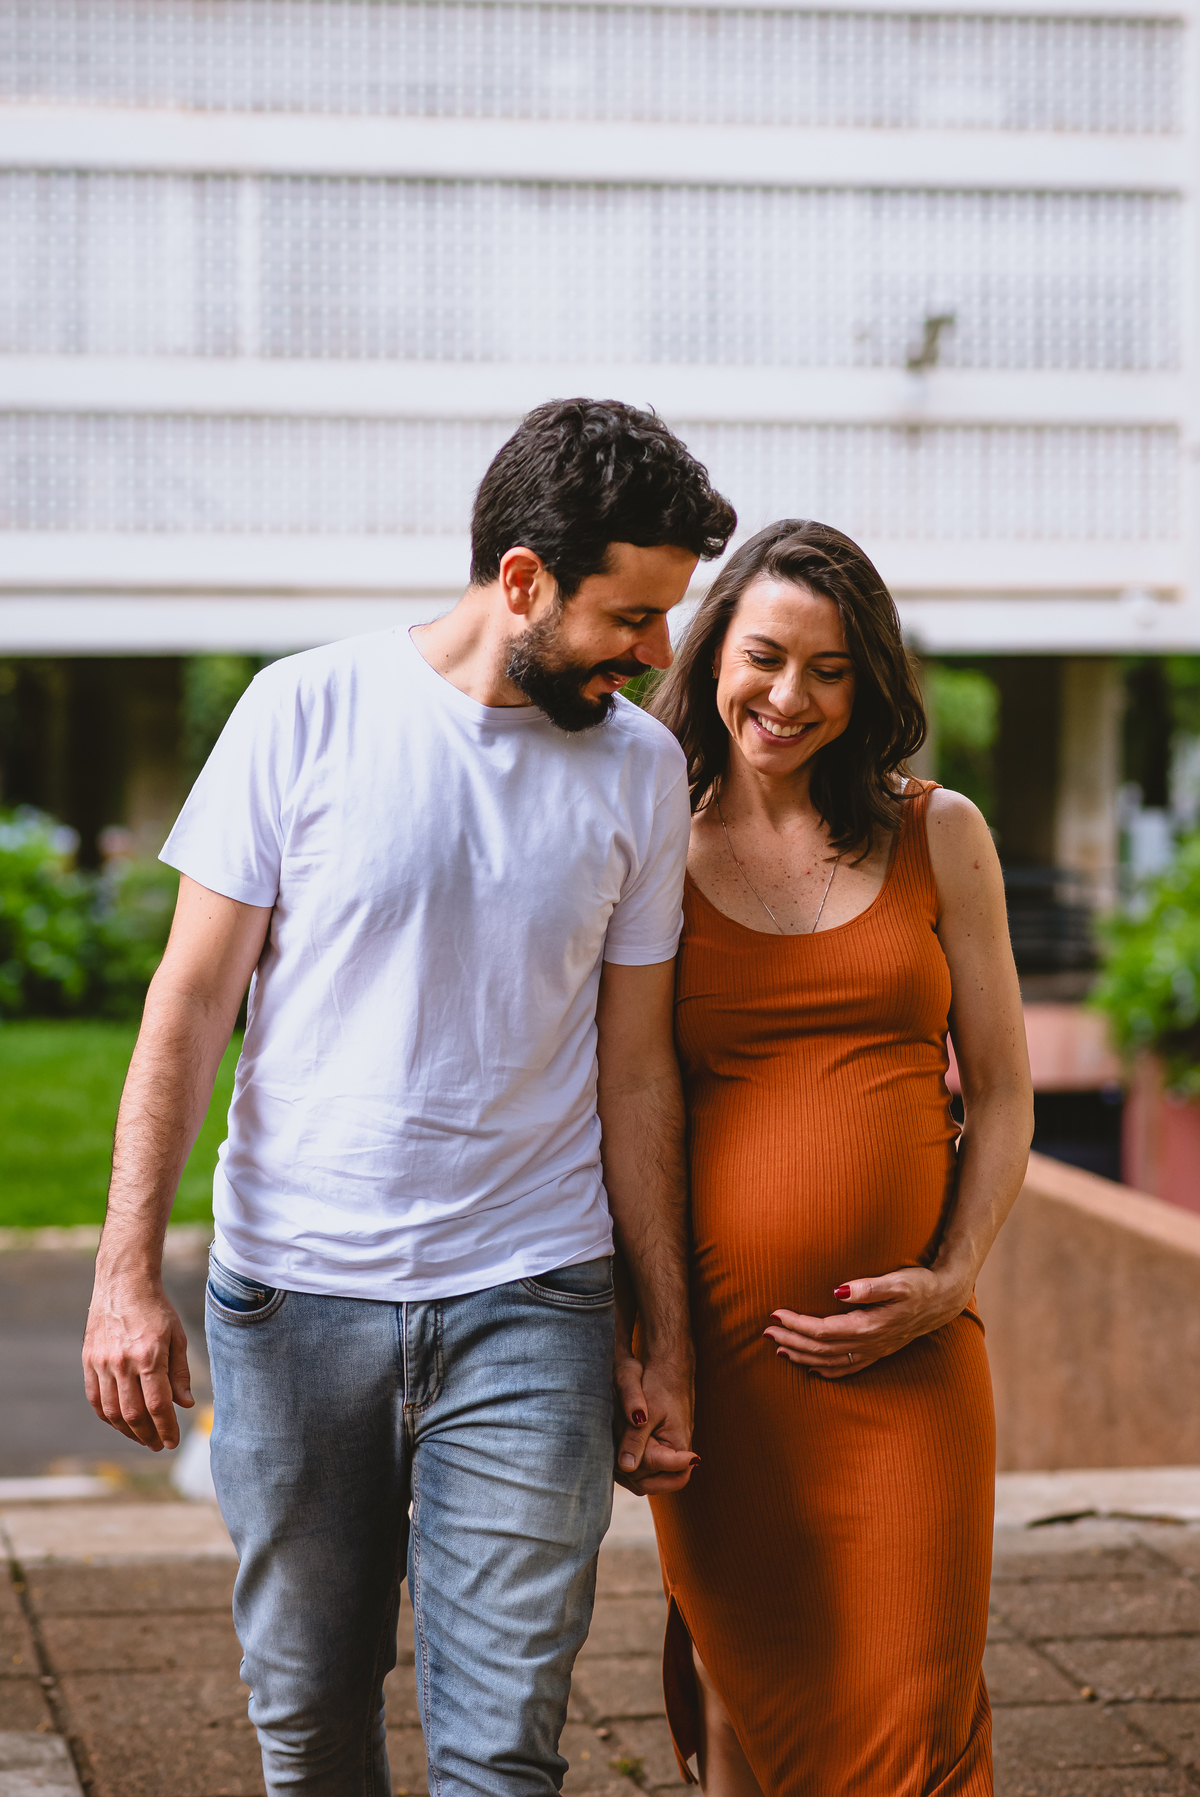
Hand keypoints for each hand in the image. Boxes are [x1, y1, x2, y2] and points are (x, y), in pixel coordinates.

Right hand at [83, 1268, 193, 1449]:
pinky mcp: (89, 1361)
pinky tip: (120, 1423)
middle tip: (158, 1445)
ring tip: (142, 1438)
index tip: (172, 1442)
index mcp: (149, 1356)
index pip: (158, 1405)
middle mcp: (122, 1362)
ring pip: (112, 1411)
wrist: (123, 1283)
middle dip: (147, 1435)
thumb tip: (186, 1405)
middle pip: (133, 1414)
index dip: (166, 1428)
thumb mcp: (177, 1337)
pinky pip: (95, 1399)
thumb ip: (180, 1373)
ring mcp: (102, 1363)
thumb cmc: (156, 1309)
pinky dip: (107, 1417)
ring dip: (127, 1431)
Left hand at [612, 1343, 697, 1495]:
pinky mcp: (659, 1445)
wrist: (667, 1367)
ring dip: (629, 1469)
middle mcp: (678, 1452)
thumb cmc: (659, 1385)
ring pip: (646, 1477)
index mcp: (680, 1446)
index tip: (625, 1463)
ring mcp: (668, 1450)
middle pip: (654, 1482)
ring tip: (614, 1450)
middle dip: (634, 1473)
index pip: (670, 1477)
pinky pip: (644, 1465)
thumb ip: (636, 1441)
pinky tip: (616, 1450)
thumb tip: (626, 1468)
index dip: (646, 1473)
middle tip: (617, 1453)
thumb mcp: (645, 1413)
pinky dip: (629, 1462)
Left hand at [764, 1266, 970, 1379]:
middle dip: (792, 1340)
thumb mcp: (898, 1280)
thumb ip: (869, 1287)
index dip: (797, 1323)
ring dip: (802, 1356)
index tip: (775, 1313)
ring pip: (830, 1361)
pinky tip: (811, 1368)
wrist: (945, 1300)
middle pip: (821, 1348)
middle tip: (766, 1331)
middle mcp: (869, 1343)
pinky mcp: (878, 1352)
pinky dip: (826, 1370)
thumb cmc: (920, 1285)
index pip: (823, 1330)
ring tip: (779, 1348)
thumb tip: (839, 1290)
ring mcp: (874, 1351)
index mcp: (869, 1326)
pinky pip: (847, 1368)